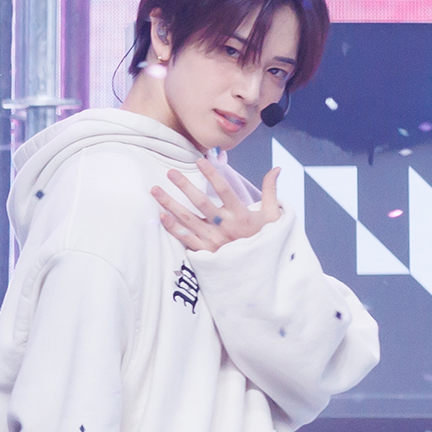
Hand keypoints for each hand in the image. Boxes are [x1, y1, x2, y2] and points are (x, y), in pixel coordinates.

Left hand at [152, 161, 277, 253]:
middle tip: (170, 172)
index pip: (224, 190)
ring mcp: (213, 240)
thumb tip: (276, 168)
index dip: (211, 174)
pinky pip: (184, 238)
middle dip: (184, 186)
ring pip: (187, 219)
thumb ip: (271, 191)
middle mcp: (225, 227)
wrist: (261, 272)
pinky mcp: (204, 252)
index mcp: (241, 215)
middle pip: (201, 202)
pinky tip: (161, 215)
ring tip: (155, 190)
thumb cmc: (266, 240)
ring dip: (169, 204)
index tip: (199, 160)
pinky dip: (172, 227)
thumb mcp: (273, 216)